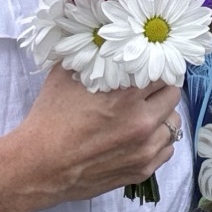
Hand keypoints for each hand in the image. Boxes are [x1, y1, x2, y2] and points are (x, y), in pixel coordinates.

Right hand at [7, 65, 183, 207]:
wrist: (38, 166)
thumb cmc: (49, 119)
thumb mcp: (66, 75)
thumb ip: (92, 57)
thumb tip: (102, 40)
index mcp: (127, 96)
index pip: (163, 73)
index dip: (156, 68)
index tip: (149, 69)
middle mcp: (142, 122)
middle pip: (172, 96)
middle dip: (162, 90)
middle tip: (148, 90)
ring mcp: (144, 149)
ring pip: (174, 124)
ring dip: (162, 116)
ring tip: (145, 114)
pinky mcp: (141, 170)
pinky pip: (167, 149)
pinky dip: (158, 141)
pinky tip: (141, 137)